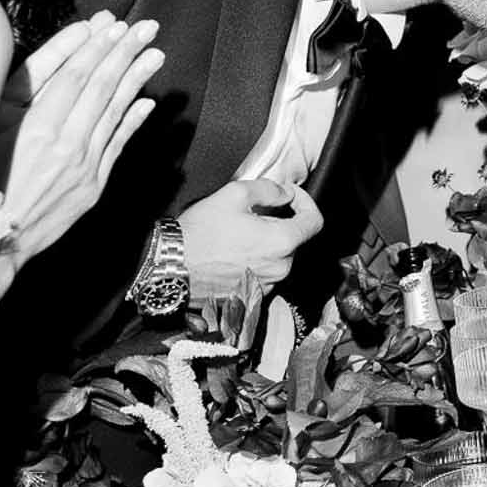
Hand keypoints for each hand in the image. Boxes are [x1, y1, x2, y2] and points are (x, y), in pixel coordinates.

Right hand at [0, 12, 164, 266]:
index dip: (98, 47)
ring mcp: (85, 167)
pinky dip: (133, 121)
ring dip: (138, 80)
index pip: (77, 76)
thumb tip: (65, 60)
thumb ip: (27, 92)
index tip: (115, 24)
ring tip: (155, 54)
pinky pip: (117, 145)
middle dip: (125, 53)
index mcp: (39, 128)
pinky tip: (147, 102)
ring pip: (116, 114)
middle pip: (103, 89)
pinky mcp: (93, 186)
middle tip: (147, 27)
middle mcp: (68, 145)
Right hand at [179, 179, 321, 301]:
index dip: (306, 202)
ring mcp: (267, 285)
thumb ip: (269, 190)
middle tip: (254, 213)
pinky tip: (233, 252)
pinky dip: (255, 261)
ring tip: (238, 235)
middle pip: (295, 239)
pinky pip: (264, 273)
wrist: (171, 271)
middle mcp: (280, 268)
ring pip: (278, 257)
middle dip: (280, 222)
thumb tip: (286, 193)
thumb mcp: (233, 195)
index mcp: (281, 242)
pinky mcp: (252, 297)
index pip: (315, 221)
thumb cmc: (198, 237)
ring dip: (266, 243)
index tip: (292, 197)